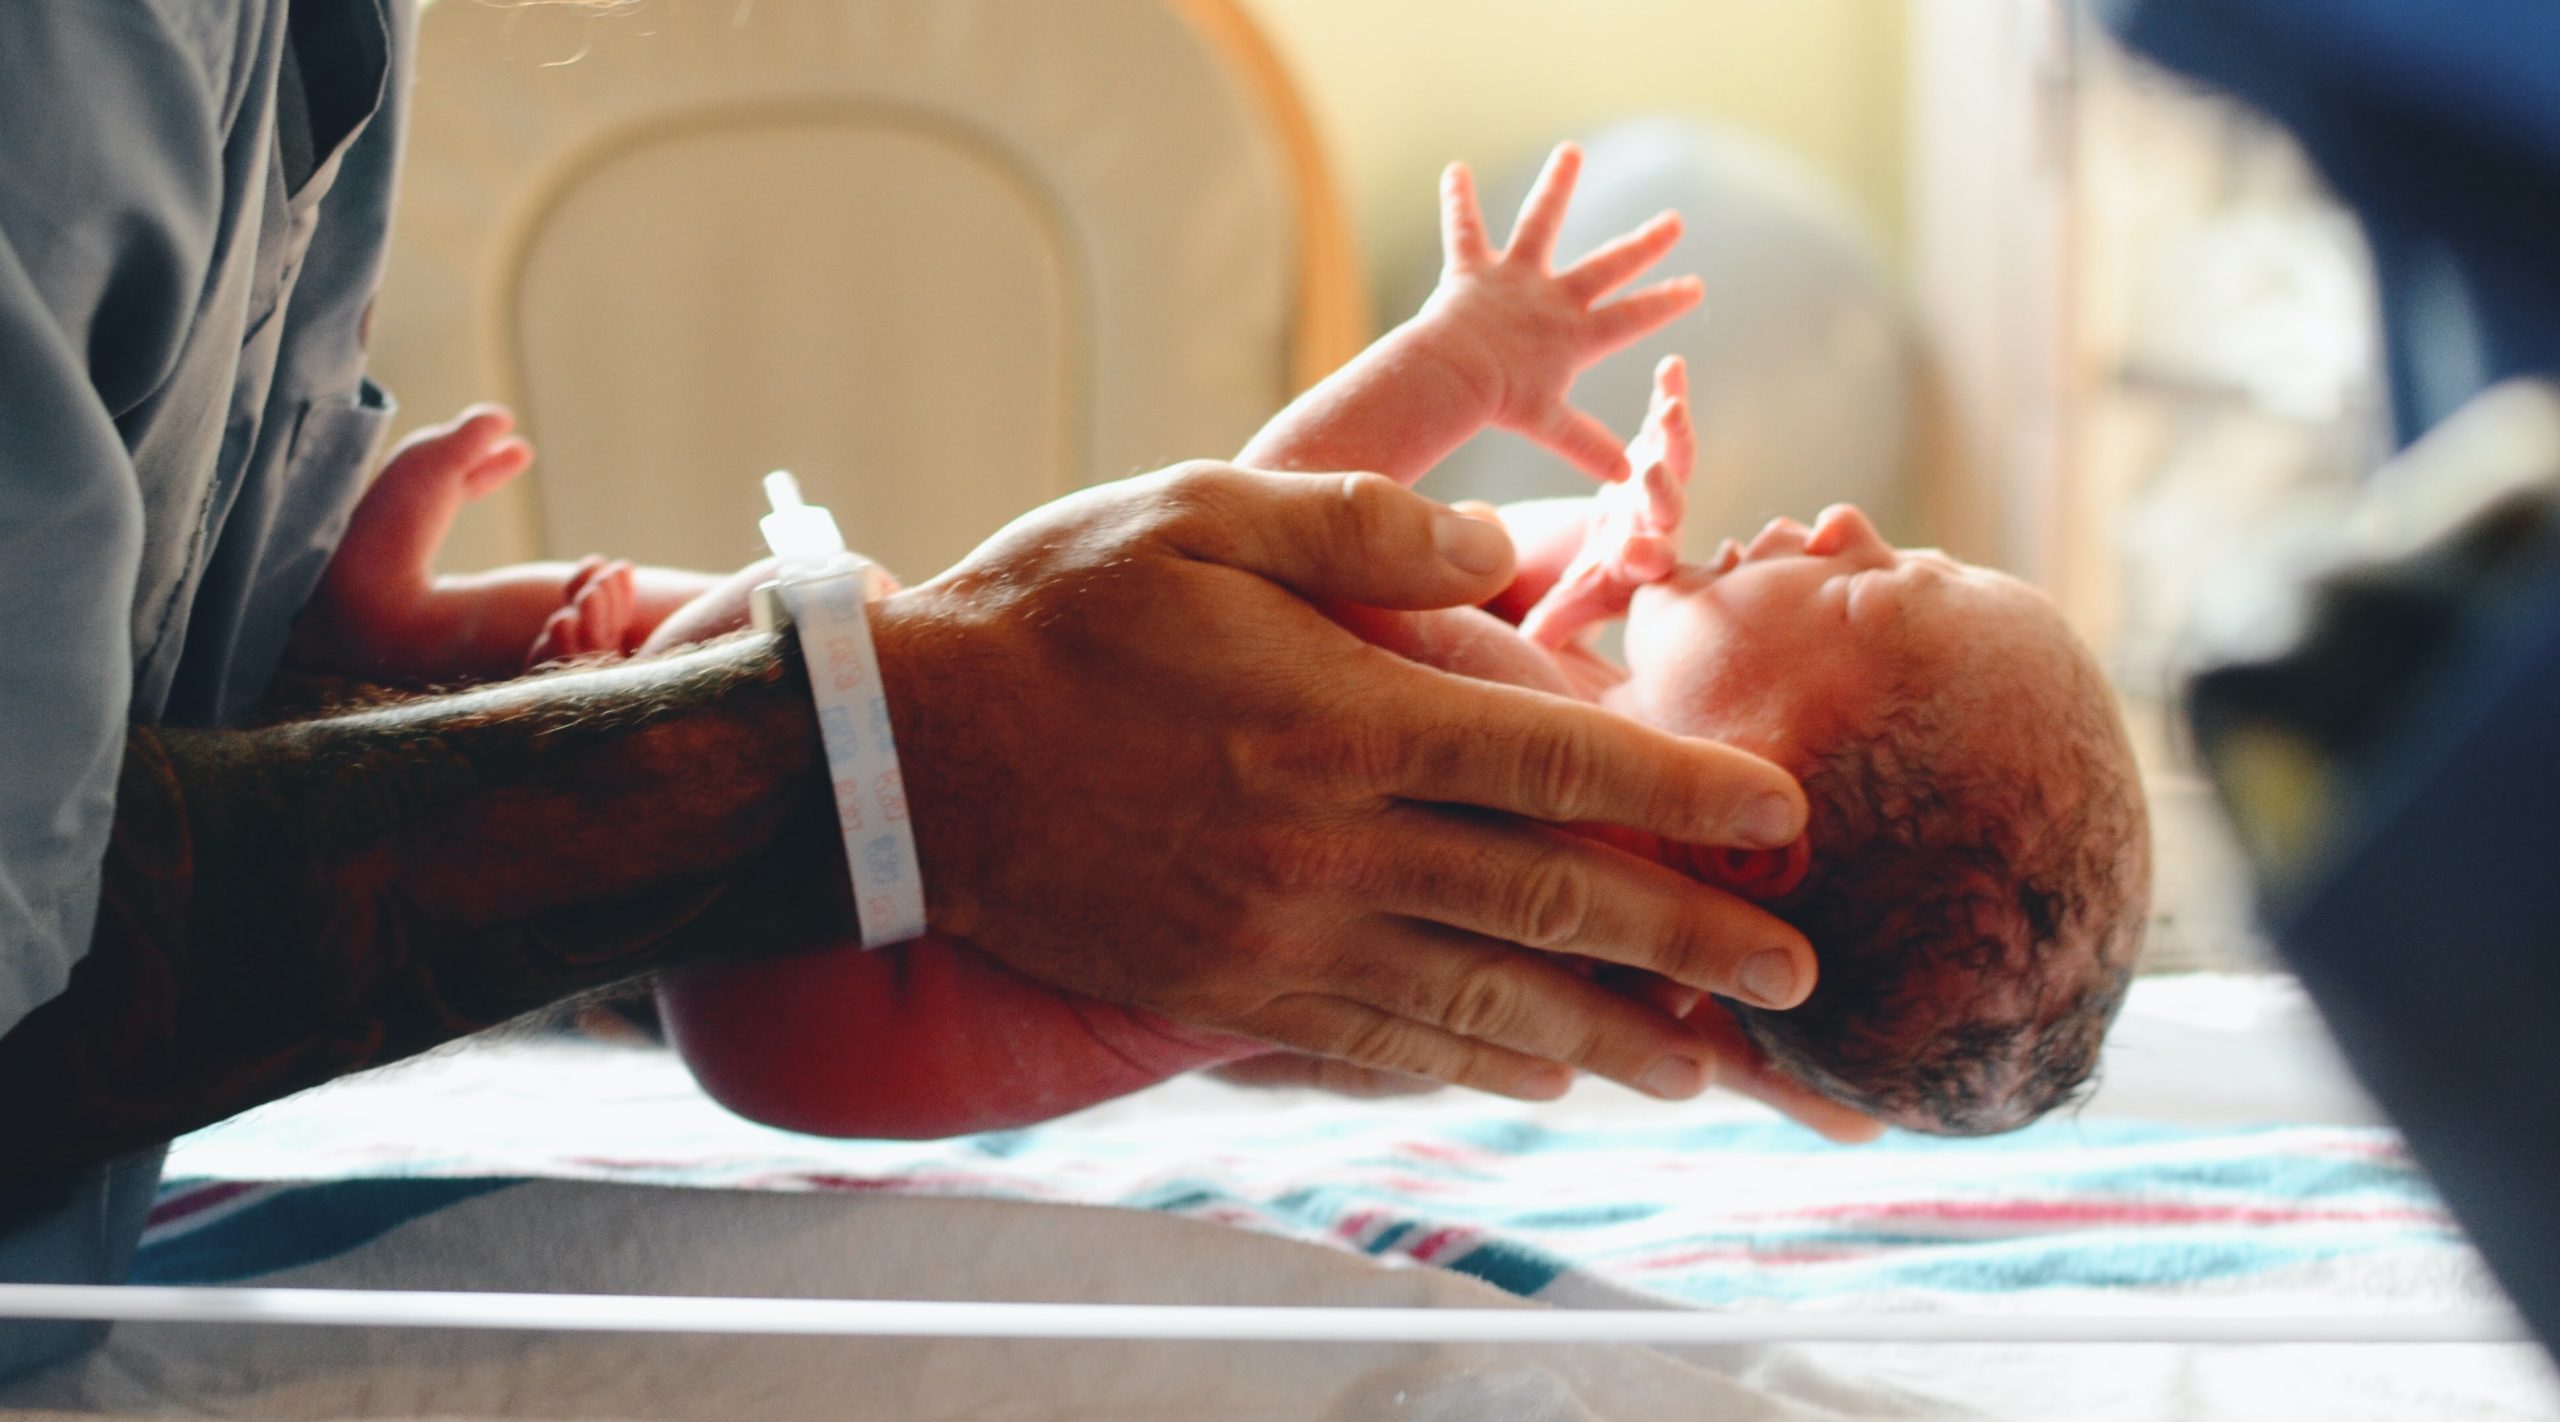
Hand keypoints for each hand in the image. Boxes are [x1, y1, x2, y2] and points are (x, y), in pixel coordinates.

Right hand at [867, 462, 1817, 1100]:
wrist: (906, 761)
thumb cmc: (1055, 615)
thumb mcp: (1199, 512)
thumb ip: (1365, 525)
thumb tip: (1504, 548)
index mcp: (1339, 716)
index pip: (1553, 762)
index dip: (1683, 793)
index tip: (1783, 820)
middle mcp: (1329, 844)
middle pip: (1549, 902)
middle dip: (1691, 943)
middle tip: (1803, 974)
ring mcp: (1281, 935)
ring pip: (1483, 1001)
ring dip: (1611, 1037)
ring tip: (1706, 1067)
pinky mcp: (1230, 991)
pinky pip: (1382, 1044)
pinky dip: (1478, 1067)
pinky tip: (1544, 1079)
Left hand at [1422, 144, 1701, 481]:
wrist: (1455, 376)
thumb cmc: (1501, 403)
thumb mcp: (1549, 426)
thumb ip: (1587, 445)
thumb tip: (1625, 478)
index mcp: (1575, 335)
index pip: (1632, 318)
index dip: (1664, 303)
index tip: (1695, 287)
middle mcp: (1552, 298)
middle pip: (1607, 266)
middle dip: (1643, 245)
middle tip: (1674, 221)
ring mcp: (1515, 279)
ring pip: (1541, 223)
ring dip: (1557, 187)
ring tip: (1570, 152)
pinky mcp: (1474, 270)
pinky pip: (1464, 230)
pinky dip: (1457, 201)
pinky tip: (1454, 169)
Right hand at [1520, 356, 1694, 647]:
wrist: (1618, 554)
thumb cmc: (1593, 585)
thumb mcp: (1567, 608)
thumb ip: (1551, 627)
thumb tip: (1529, 650)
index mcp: (1639, 566)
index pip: (1646, 566)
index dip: (1645, 560)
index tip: (1637, 555)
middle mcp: (1658, 526)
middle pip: (1667, 509)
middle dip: (1661, 490)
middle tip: (1651, 474)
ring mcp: (1661, 487)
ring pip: (1675, 461)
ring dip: (1673, 434)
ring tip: (1670, 406)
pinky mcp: (1656, 452)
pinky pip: (1665, 423)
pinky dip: (1669, 394)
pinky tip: (1672, 366)